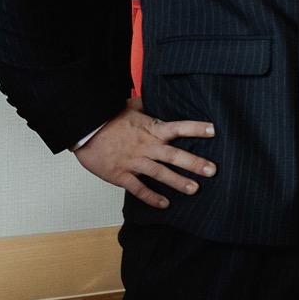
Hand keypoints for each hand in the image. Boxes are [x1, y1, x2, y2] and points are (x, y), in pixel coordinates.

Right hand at [73, 100, 215, 208]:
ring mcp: (134, 161)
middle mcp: (146, 146)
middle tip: (212, 170)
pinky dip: (151, 197)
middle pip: (174, 155)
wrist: (84, 130)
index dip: (196, 128)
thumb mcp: (132, 106)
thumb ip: (149, 105)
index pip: (179, 127)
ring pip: (159, 173)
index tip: (215, 130)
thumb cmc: (109, 118)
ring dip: (177, 182)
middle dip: (194, 163)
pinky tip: (164, 204)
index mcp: (152, 129)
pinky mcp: (121, 175)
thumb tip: (160, 95)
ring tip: (194, 189)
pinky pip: (138, 188)